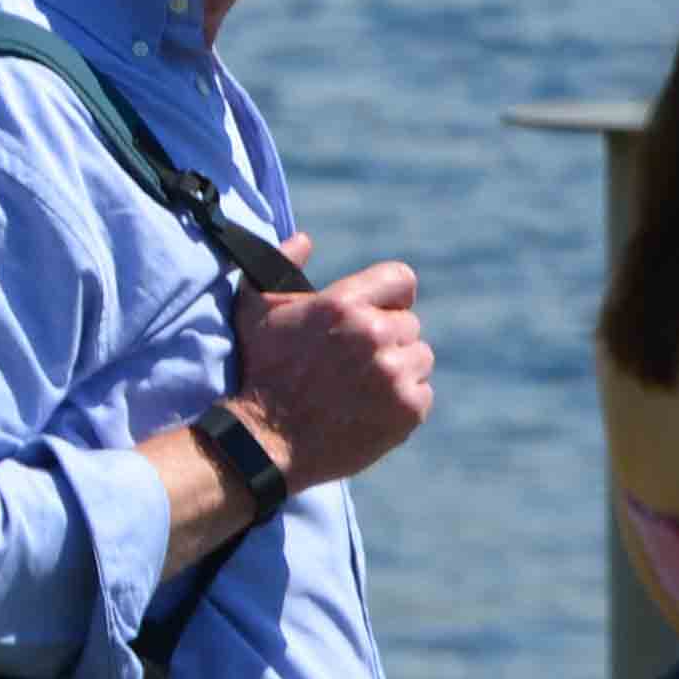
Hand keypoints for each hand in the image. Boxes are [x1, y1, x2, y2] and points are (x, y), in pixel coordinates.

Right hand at [229, 252, 433, 491]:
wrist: (266, 439)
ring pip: (420, 358)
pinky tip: (369, 407)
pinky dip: (402, 401)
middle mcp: (374, 334)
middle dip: (386, 339)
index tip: (380, 311)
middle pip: (408, 324)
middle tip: (355, 361)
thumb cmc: (260, 370)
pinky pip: (422, 393)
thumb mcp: (255, 310)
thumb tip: (305, 239)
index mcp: (343, 304)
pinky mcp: (409, 408)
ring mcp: (395, 373)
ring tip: (362, 386)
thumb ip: (280, 265)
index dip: (392, 295)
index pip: (401, 279)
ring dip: (398, 369)